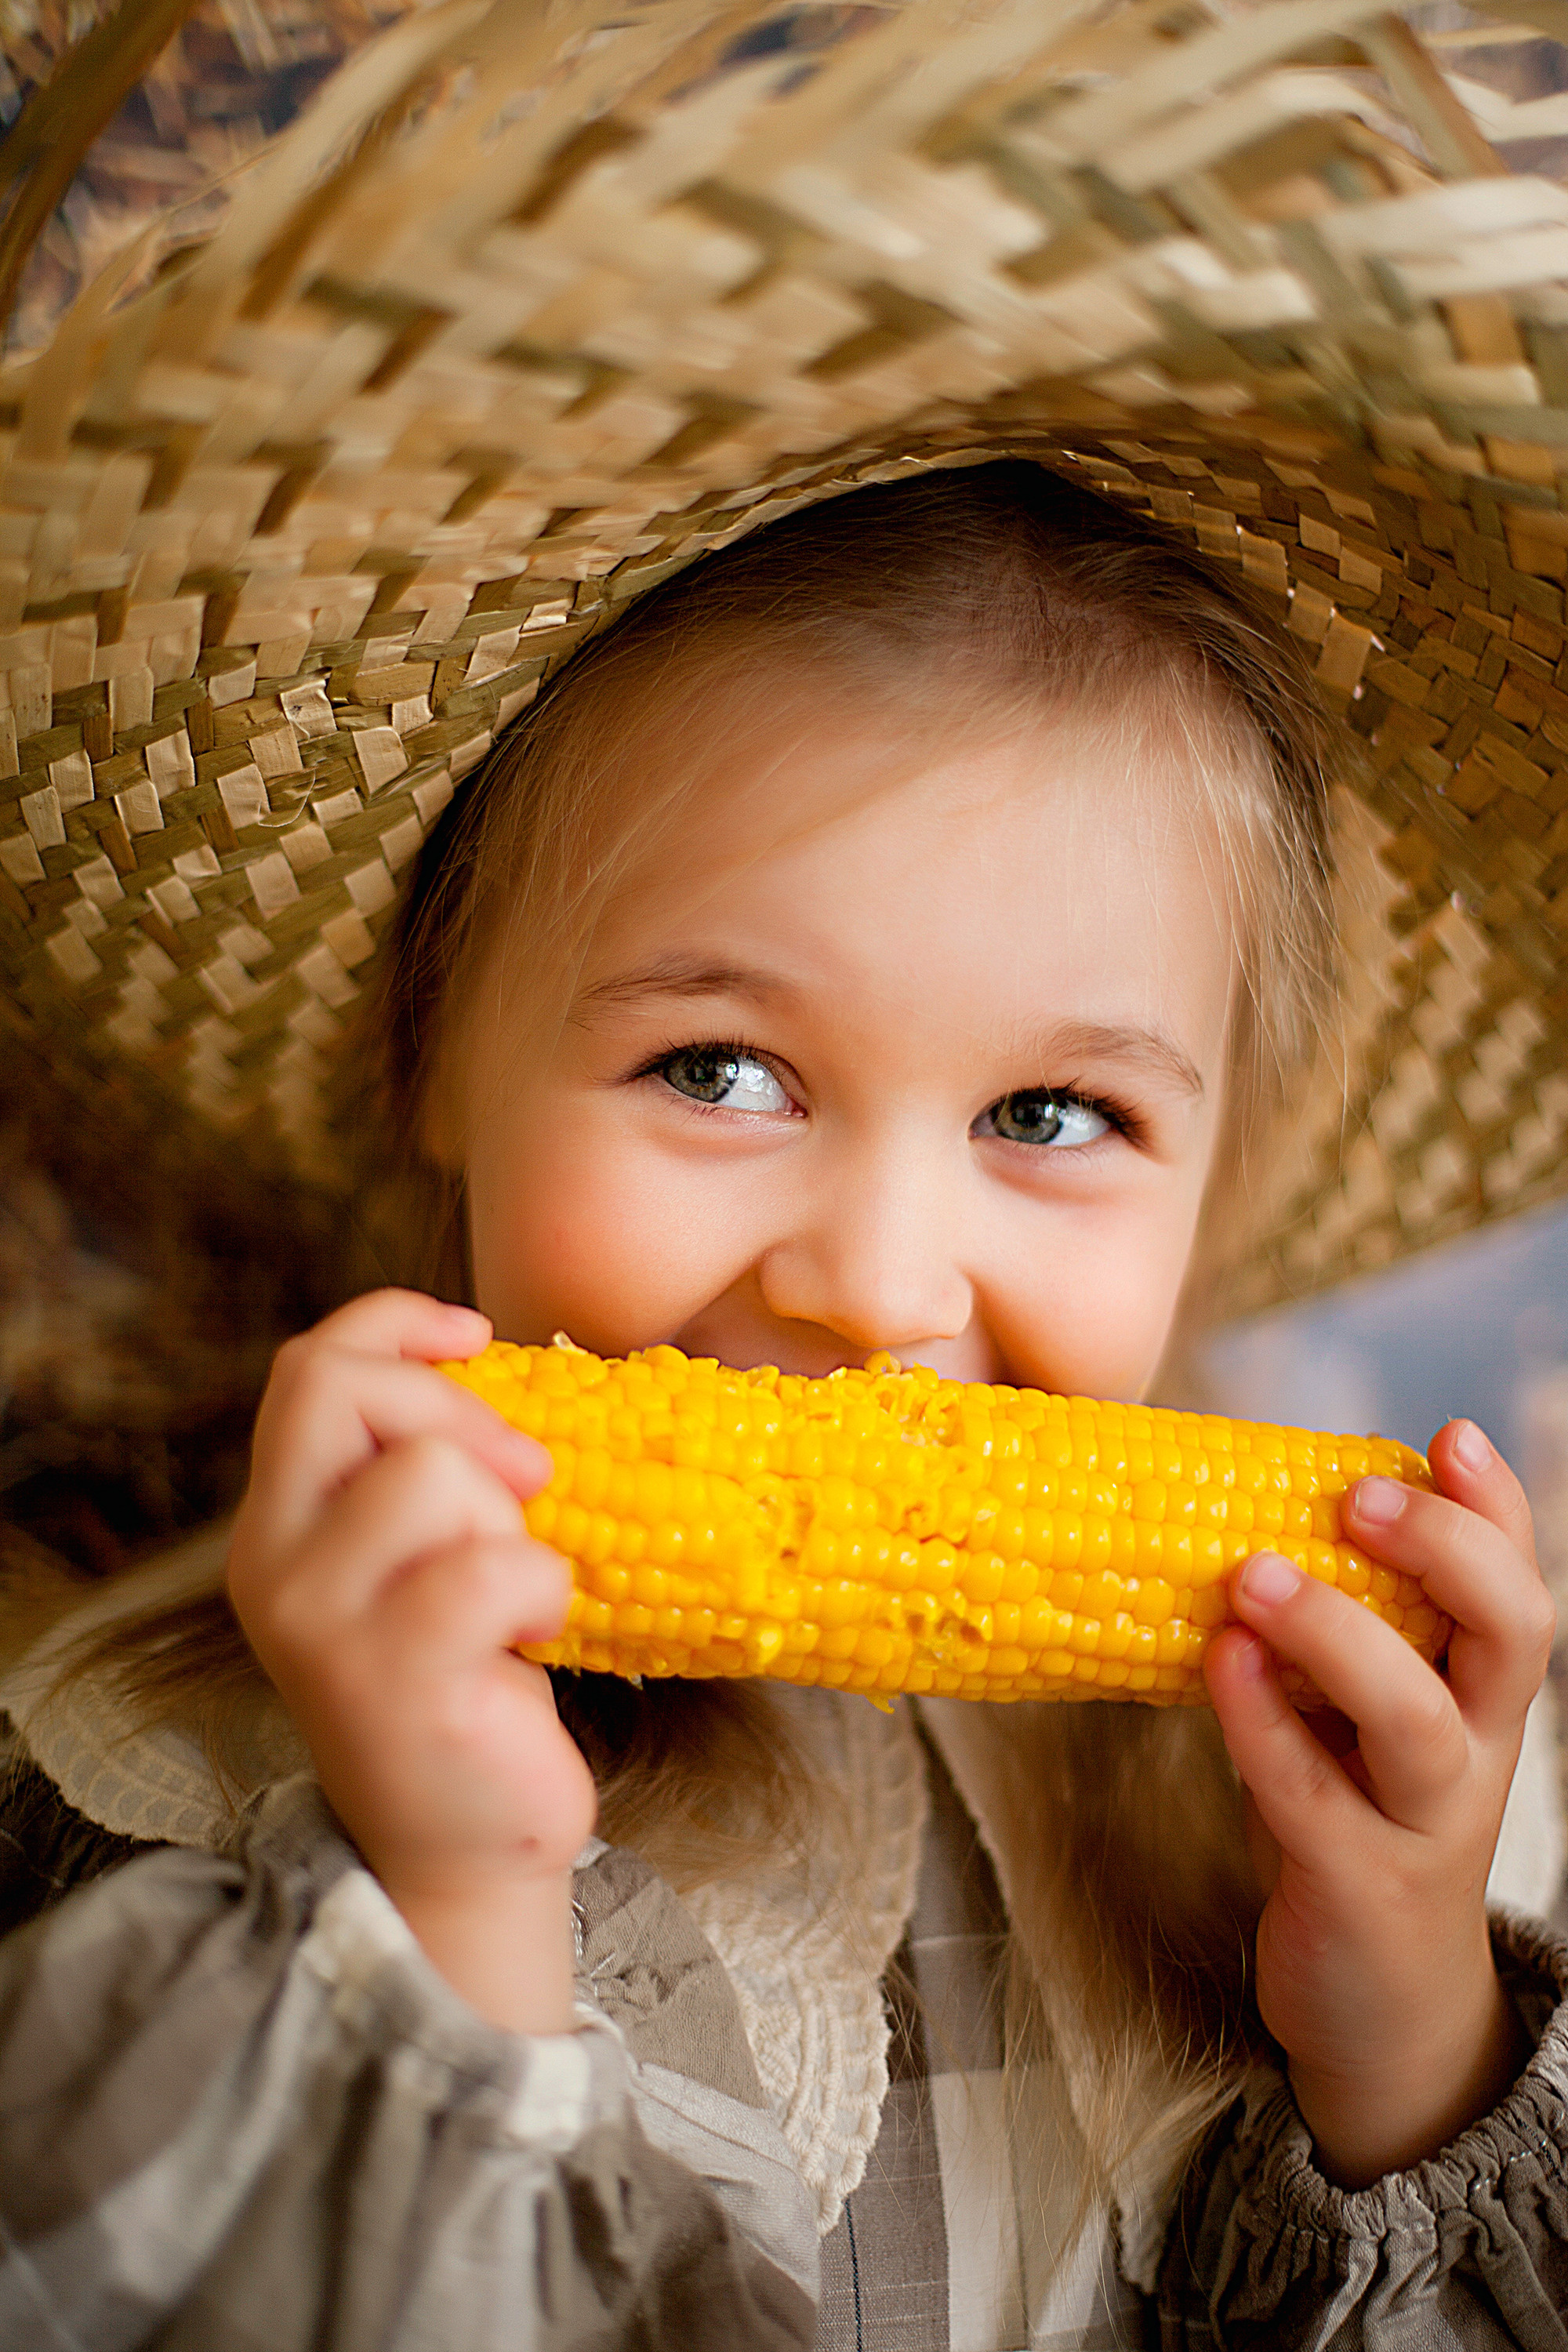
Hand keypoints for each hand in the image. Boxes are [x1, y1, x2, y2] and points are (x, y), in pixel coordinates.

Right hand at [227, 1289, 595, 2034]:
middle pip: (348, 1391)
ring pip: (434, 1474)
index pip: (309, 1366)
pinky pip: (498, 1566)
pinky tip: (532, 1641)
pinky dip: (545, 1588)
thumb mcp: (420, 1556)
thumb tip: (482, 1353)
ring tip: (511, 1593)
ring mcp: (326, 1623)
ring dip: (510, 1520)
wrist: (469, 1846)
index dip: (395, 1324)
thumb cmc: (467, 1681)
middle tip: (525, 1483)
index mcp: (281, 1523)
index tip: (474, 1336)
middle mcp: (276, 1564)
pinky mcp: (396, 1677)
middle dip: (464, 1415)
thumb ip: (416, 1466)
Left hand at [1204, 1418, 1553, 2187]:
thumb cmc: (1355, 1819)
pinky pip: (1313, 1798)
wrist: (1379, 2007)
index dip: (1495, 1508)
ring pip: (1417, 1720)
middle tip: (1357, 1496)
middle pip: (1510, 1635)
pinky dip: (1263, 1726)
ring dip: (1338, 1634)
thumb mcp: (1363, 1716)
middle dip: (1447, 1551)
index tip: (1449, 1434)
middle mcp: (1476, 1750)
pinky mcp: (1360, 1887)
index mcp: (1479, 1692)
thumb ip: (1336, 1627)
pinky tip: (1218, 1663)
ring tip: (1254, 1574)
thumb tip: (1233, 1500)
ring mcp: (1426, 1823)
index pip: (1516, 1583)